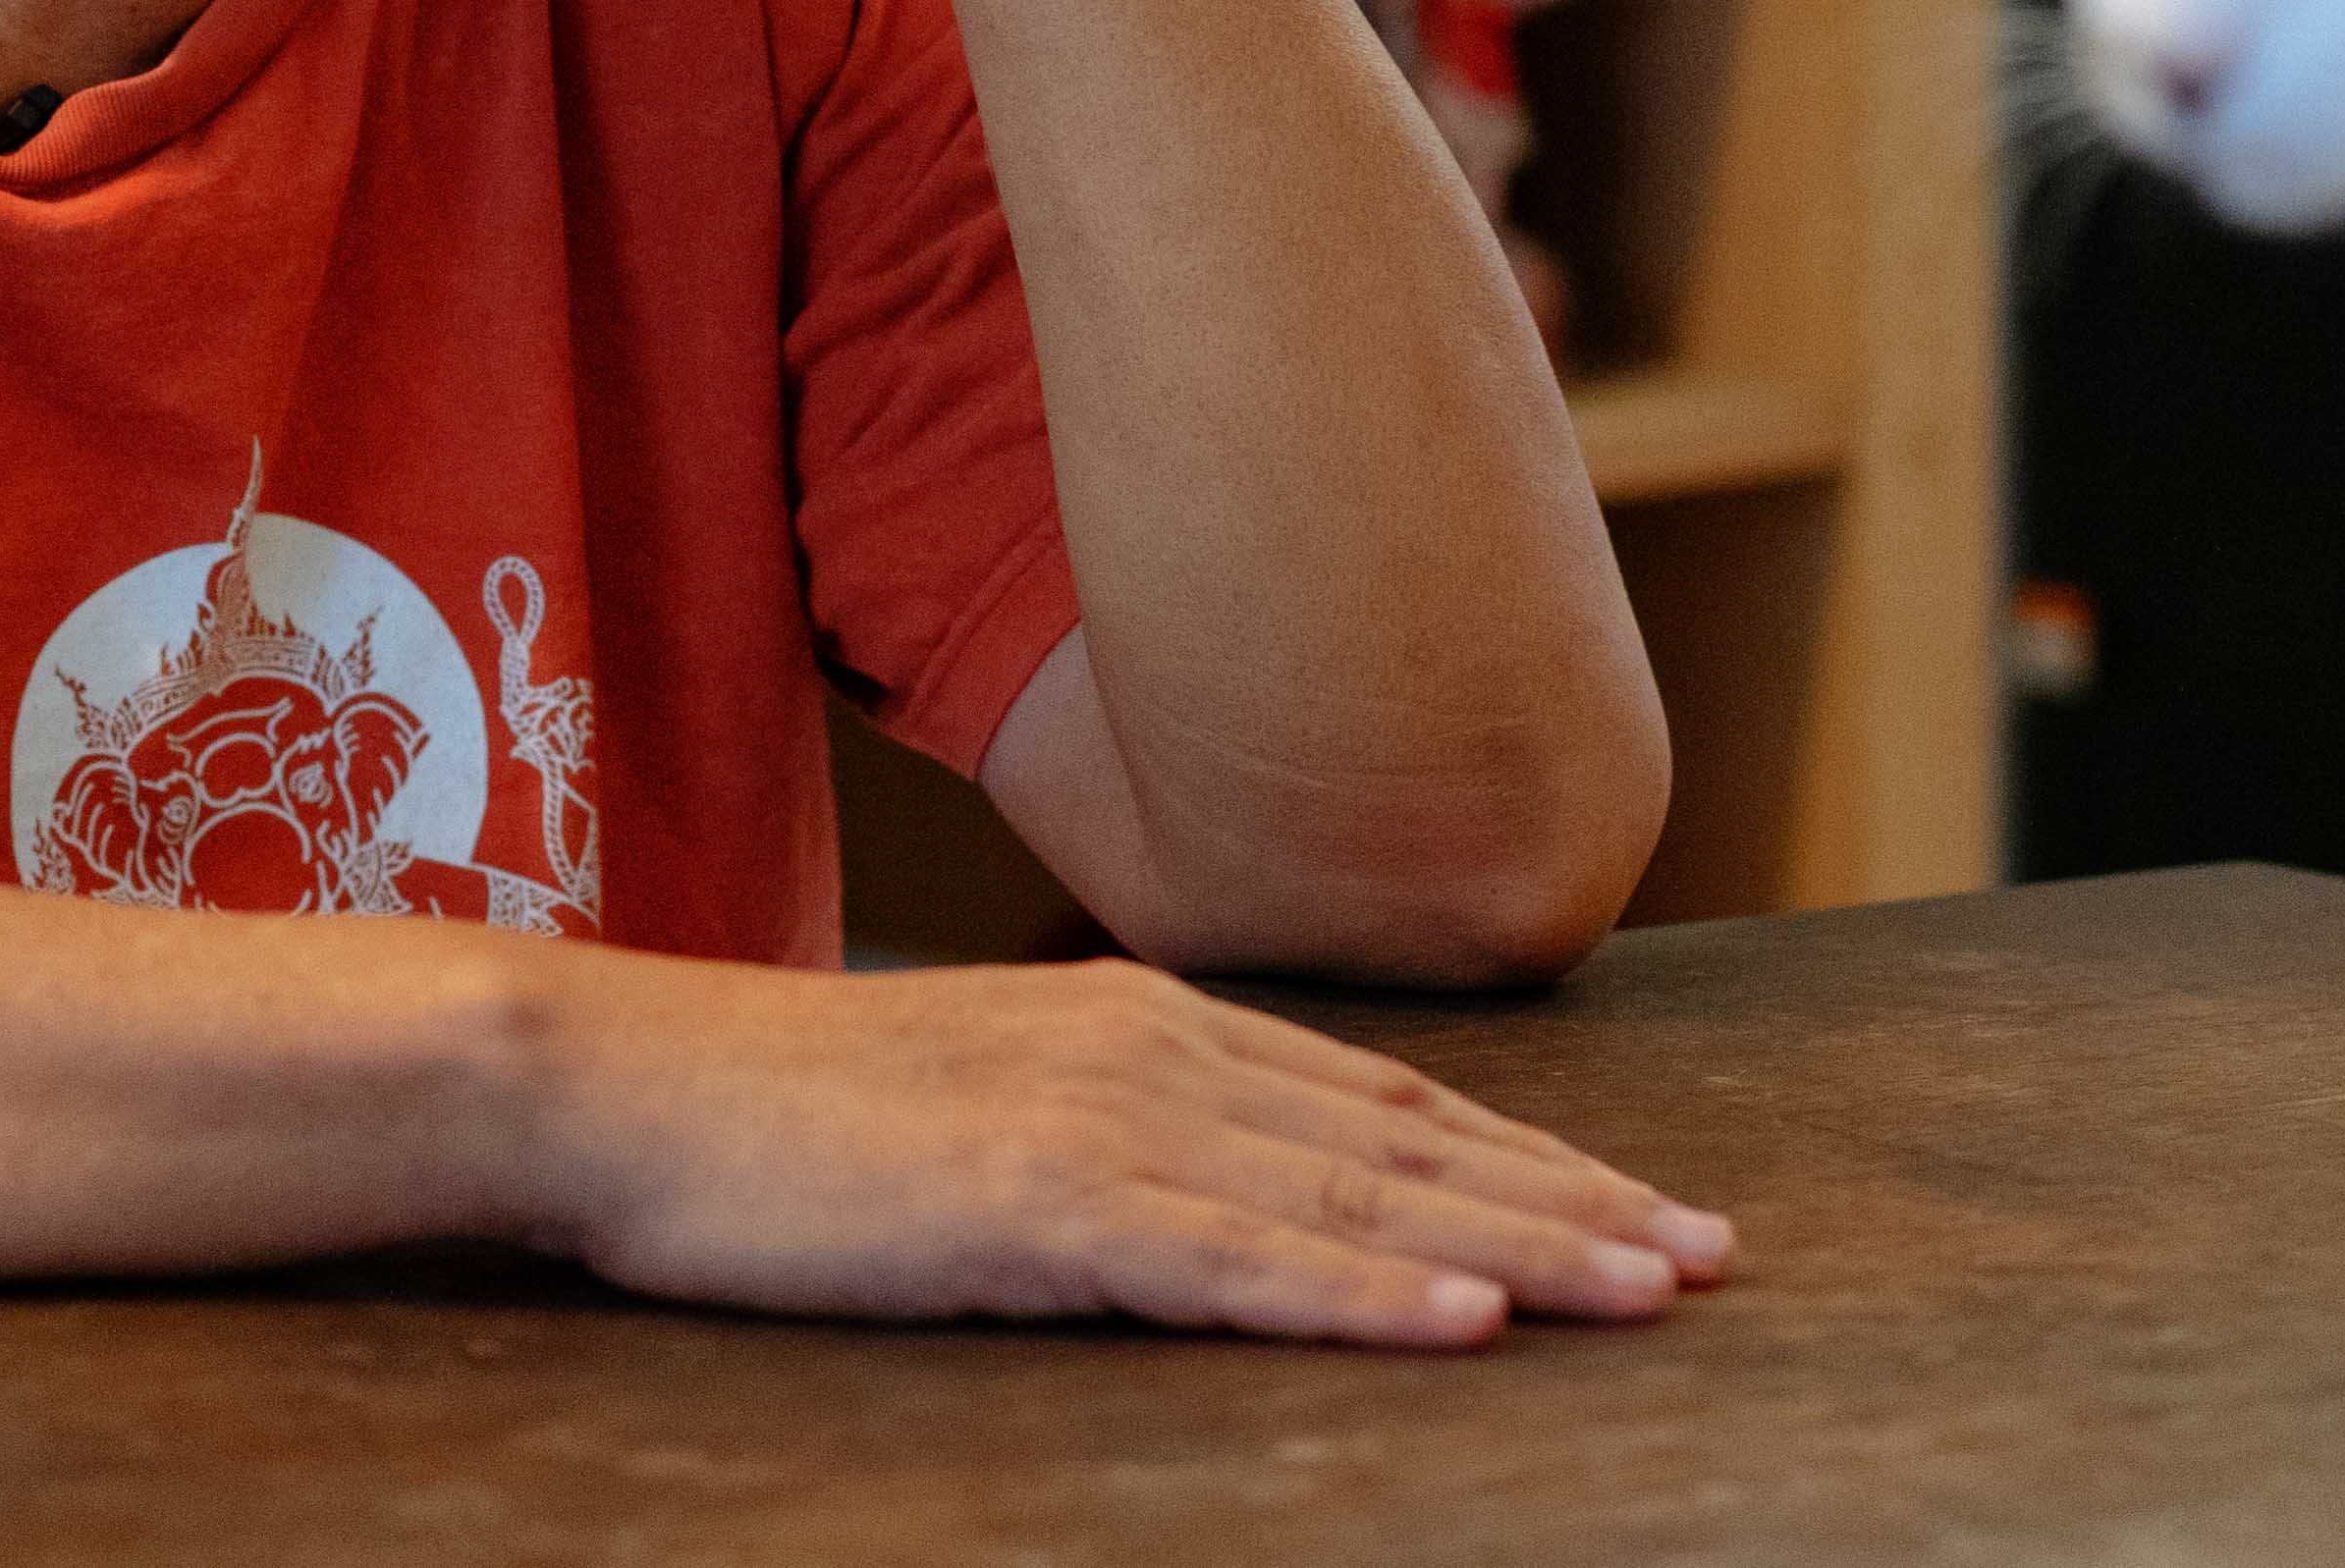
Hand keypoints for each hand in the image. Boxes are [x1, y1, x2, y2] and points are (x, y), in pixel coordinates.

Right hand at [516, 946, 1734, 1348]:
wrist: (626, 1081)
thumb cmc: (786, 1115)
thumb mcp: (984, 1092)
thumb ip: (1114, 1122)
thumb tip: (1224, 1181)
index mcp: (1143, 1021)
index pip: (1383, 1100)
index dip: (1530, 1156)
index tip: (1651, 1204)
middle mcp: (1149, 1050)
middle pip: (1407, 1142)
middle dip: (1575, 1202)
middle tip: (1718, 1259)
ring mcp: (1096, 1124)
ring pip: (1353, 1198)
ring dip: (1517, 1250)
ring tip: (1649, 1291)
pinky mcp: (1033, 1205)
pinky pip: (1229, 1264)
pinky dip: (1358, 1294)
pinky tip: (1459, 1322)